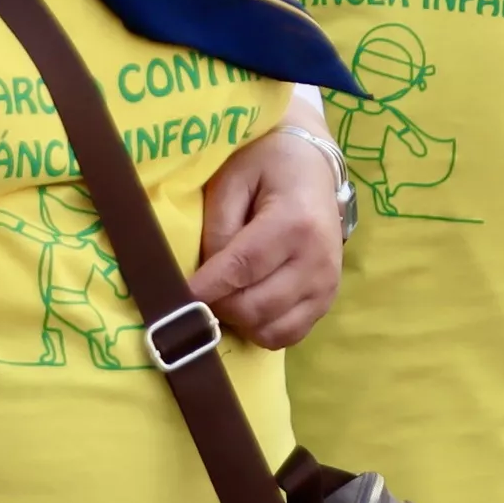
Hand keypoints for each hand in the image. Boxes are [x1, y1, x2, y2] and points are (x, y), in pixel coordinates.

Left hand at [190, 122, 346, 353]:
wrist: (314, 167)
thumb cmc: (268, 167)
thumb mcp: (233, 181)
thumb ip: (218, 229)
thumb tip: (206, 278)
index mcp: (294, 223)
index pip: (242, 269)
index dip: (206, 289)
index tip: (177, 299)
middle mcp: (317, 260)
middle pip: (254, 306)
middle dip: (218, 306)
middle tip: (199, 292)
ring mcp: (326, 285)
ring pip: (269, 329)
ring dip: (238, 321)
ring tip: (225, 296)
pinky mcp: (327, 301)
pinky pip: (287, 335)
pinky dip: (261, 329)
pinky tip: (248, 307)